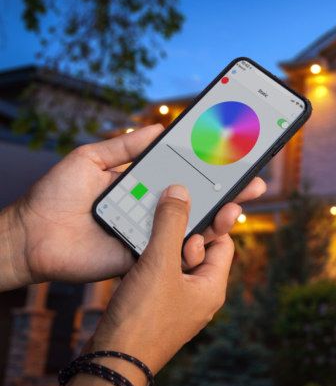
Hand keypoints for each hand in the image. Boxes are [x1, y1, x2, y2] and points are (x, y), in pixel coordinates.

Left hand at [0, 124, 264, 289]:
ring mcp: (149, 234)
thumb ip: (126, 145)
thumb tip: (161, 128)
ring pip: (192, 228)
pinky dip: (193, 245)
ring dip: (219, 219)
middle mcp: (152, 210)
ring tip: (236, 208)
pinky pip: (172, 252)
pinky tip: (210, 234)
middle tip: (254, 185)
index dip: (212, 169)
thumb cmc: (54, 195)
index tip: (237, 158)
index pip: (186, 176)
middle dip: (229, 194)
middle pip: (198, 202)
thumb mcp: (91, 158)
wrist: (30, 235)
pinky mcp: (142, 257)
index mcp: (143, 185)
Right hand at [66, 185, 233, 385]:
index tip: (191, 208)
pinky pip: (155, 276)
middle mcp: (198, 295)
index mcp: (212, 286)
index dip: (209, 224)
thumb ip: (171, 224)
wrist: (110, 361)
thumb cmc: (142, 319)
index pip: (223, 243)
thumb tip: (181, 191)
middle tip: (162, 231)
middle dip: (180, 235)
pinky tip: (130, 257)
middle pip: (197, 250)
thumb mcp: (159, 263)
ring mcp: (175, 303)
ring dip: (160, 247)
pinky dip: (146, 263)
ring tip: (144, 243)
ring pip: (173, 262)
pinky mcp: (153, 308)